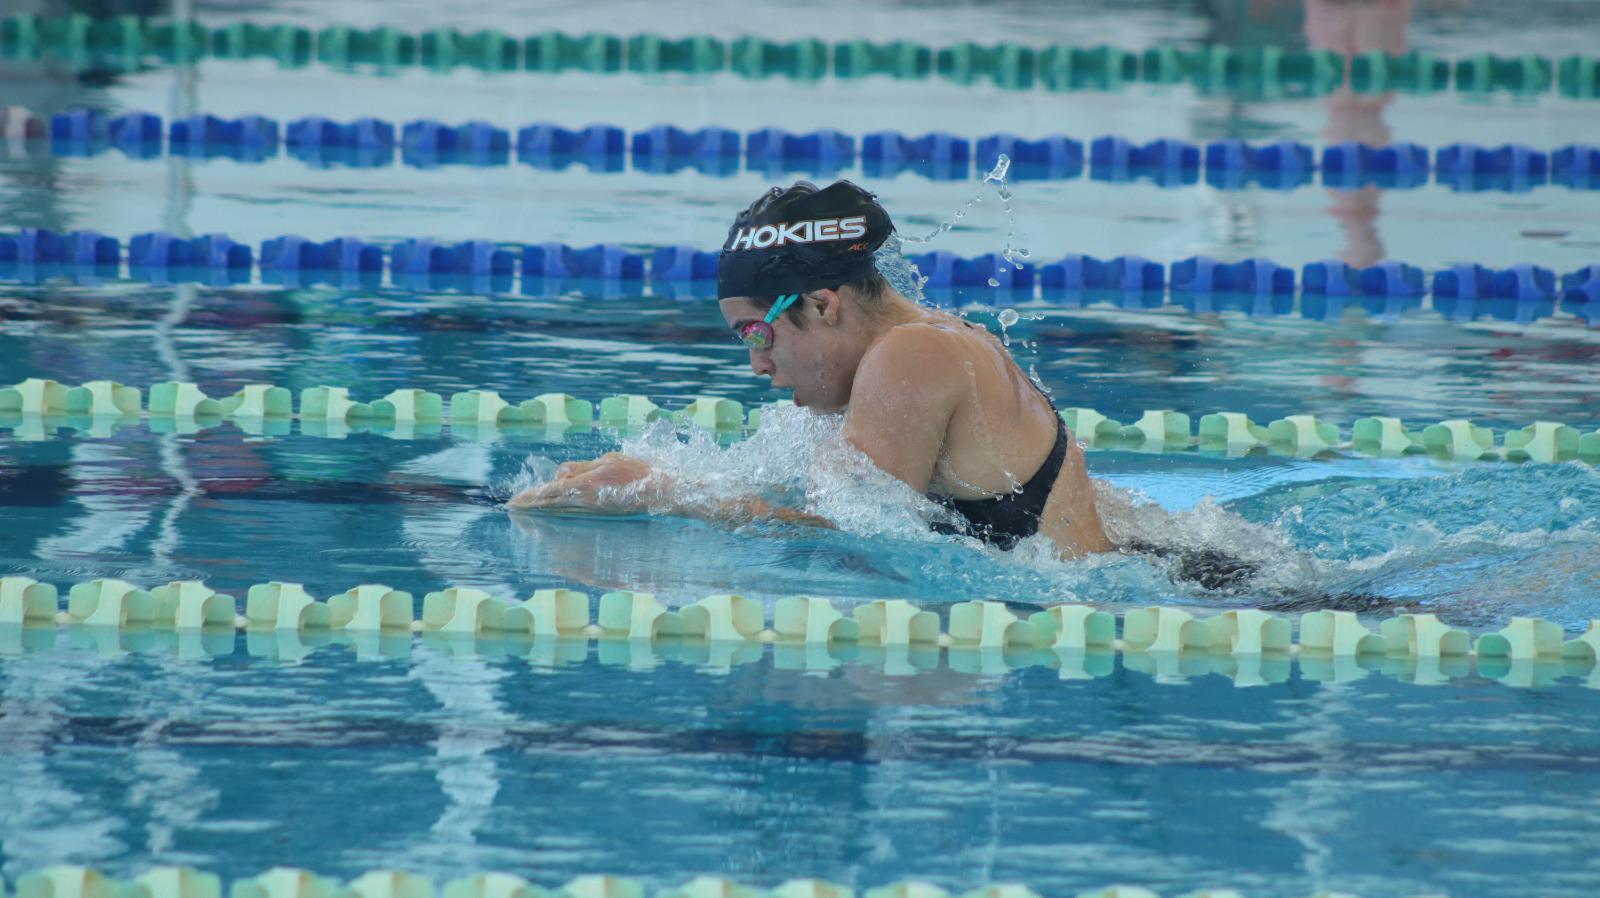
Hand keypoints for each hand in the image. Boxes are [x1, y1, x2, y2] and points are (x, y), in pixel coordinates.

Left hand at [507, 453, 659, 512]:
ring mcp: (593, 510)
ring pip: (560, 511)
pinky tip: (553, 515)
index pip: (550, 491)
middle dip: (530, 506)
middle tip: (512, 509)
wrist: (661, 492)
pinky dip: (558, 514)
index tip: (513, 502)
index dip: (530, 497)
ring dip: (542, 511)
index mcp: (585, 484)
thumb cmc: (637, 472)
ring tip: (527, 511)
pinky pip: (573, 514)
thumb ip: (582, 467)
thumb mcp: (608, 460)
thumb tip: (560, 472)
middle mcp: (586, 501)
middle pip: (551, 505)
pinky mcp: (600, 514)